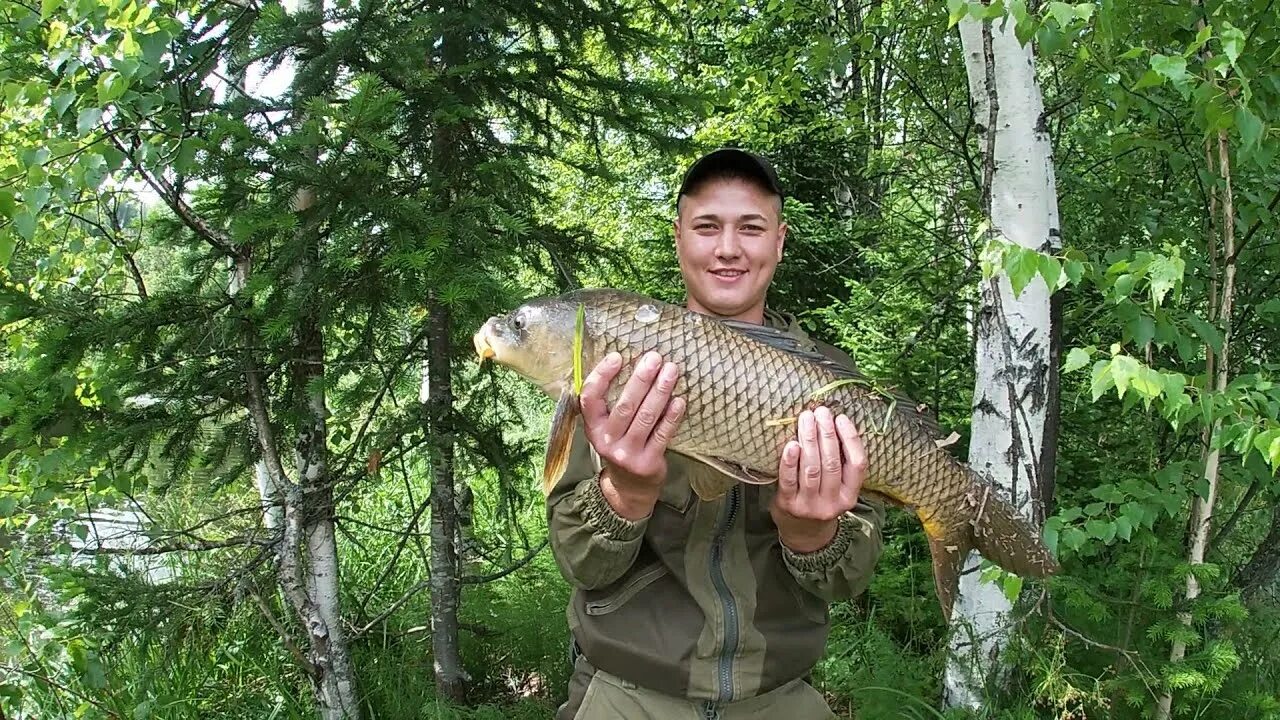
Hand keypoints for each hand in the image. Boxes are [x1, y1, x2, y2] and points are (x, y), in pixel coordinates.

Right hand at [580, 351, 685, 519]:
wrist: (629, 488)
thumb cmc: (619, 446)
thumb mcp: (606, 429)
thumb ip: (610, 404)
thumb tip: (631, 363)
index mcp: (592, 428)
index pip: (590, 398)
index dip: (601, 376)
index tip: (617, 356)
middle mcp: (607, 441)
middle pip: (625, 406)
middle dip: (641, 379)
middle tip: (655, 357)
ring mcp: (627, 453)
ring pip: (646, 417)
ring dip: (660, 391)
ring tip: (671, 370)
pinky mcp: (648, 462)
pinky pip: (662, 434)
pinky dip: (672, 416)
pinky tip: (680, 400)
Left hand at [771, 407, 866, 552]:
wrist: (801, 533)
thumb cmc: (821, 500)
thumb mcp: (838, 489)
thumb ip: (839, 463)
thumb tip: (833, 423)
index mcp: (850, 496)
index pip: (857, 465)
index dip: (851, 439)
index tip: (841, 418)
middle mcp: (832, 502)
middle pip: (832, 463)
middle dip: (826, 433)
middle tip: (820, 412)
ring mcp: (809, 505)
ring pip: (812, 468)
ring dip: (809, 440)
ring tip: (806, 419)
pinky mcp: (788, 504)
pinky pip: (789, 479)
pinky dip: (790, 460)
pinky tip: (791, 444)